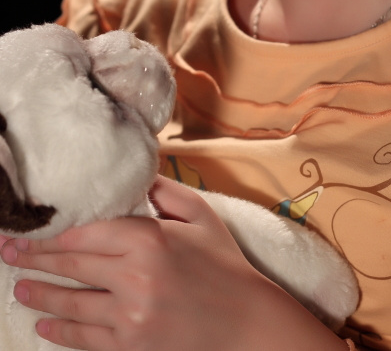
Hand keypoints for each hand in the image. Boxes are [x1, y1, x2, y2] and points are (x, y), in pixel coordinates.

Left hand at [0, 176, 344, 350]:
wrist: (247, 324)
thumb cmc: (225, 267)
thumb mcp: (200, 217)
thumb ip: (165, 191)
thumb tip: (137, 176)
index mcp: (148, 240)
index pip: (85, 235)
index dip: (50, 238)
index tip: (26, 236)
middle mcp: (133, 279)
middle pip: (72, 268)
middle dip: (35, 262)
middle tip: (11, 256)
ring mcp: (130, 318)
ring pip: (72, 306)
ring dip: (40, 298)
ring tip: (20, 291)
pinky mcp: (133, 347)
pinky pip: (86, 340)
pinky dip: (62, 333)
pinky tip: (46, 326)